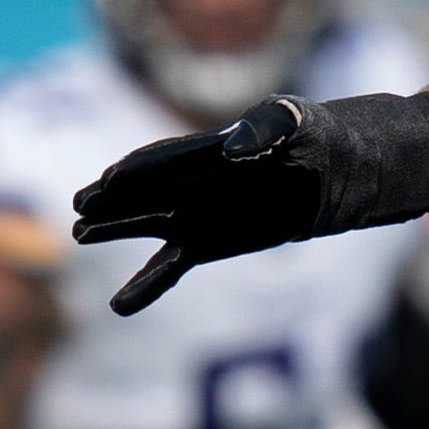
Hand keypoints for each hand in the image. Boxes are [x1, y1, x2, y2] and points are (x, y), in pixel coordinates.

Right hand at [72, 91, 428, 315]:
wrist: (353, 166)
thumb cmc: (327, 135)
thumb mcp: (303, 122)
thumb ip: (268, 129)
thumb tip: (234, 150)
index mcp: (212, 147)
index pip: (164, 160)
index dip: (136, 171)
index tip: (108, 184)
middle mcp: (198, 179)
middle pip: (144, 190)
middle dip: (111, 199)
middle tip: (76, 209)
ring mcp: (203, 212)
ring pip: (149, 224)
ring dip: (116, 230)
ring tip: (78, 235)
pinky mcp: (216, 243)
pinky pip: (173, 265)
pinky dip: (147, 284)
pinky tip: (119, 306)